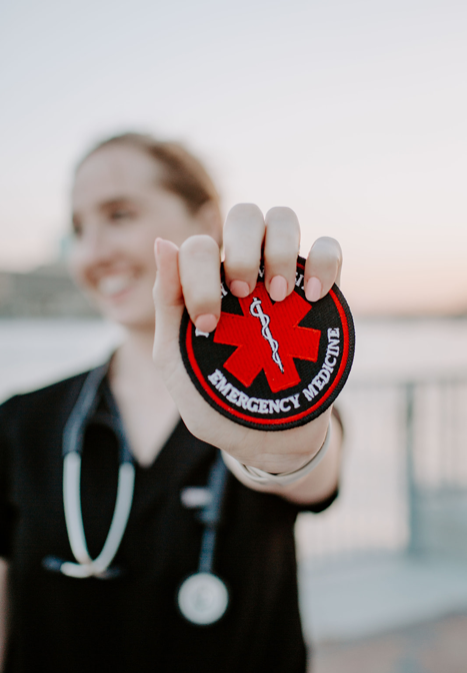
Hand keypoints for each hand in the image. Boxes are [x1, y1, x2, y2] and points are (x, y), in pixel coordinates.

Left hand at [152, 204, 342, 472]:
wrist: (263, 437)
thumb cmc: (213, 396)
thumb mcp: (176, 357)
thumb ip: (167, 303)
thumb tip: (163, 242)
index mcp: (207, 281)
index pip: (199, 246)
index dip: (198, 275)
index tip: (208, 323)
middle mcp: (245, 268)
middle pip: (245, 215)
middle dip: (240, 249)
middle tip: (241, 294)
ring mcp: (284, 276)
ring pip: (284, 219)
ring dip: (279, 249)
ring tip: (276, 296)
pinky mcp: (321, 291)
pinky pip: (330, 249)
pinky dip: (323, 262)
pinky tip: (312, 296)